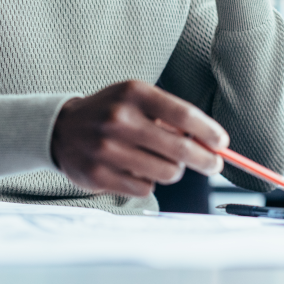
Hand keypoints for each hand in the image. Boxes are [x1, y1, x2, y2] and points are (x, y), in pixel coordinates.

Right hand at [51, 80, 227, 196]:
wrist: (61, 129)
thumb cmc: (112, 112)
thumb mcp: (138, 99)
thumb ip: (171, 116)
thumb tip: (211, 143)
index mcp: (134, 94)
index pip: (184, 115)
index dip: (209, 132)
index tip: (222, 144)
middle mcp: (119, 120)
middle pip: (180, 149)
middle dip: (204, 160)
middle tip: (213, 165)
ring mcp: (107, 149)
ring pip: (166, 173)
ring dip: (172, 171)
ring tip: (161, 162)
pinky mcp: (98, 175)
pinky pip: (145, 189)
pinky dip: (148, 183)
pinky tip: (136, 170)